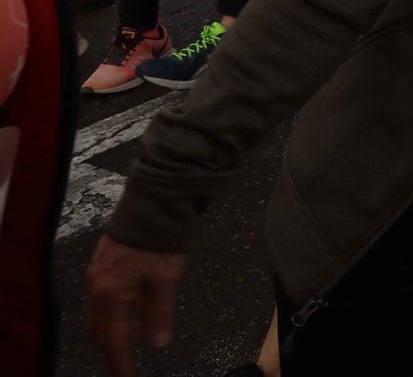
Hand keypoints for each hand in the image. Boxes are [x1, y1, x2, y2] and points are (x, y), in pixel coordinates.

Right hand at [87, 237, 184, 376]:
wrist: (151, 203)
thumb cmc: (159, 243)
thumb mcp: (165, 279)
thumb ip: (159, 312)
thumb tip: (157, 344)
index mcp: (109, 294)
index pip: (112, 338)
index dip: (119, 360)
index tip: (125, 376)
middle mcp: (97, 287)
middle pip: (100, 328)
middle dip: (112, 346)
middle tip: (126, 362)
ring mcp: (97, 274)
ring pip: (101, 312)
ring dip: (116, 327)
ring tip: (137, 335)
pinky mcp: (104, 263)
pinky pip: (105, 297)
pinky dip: (117, 310)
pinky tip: (135, 309)